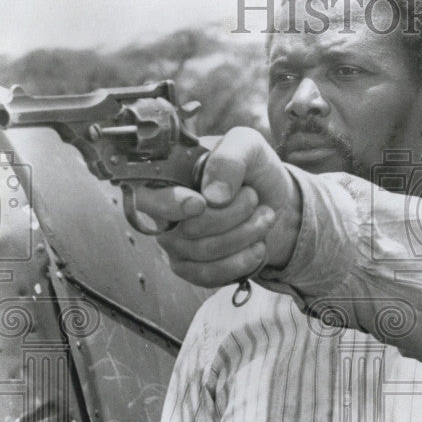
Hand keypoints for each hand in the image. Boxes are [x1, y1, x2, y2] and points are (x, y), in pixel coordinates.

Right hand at [134, 127, 301, 286]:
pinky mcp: (192, 267)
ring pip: (203, 252)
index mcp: (169, 176)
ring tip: (264, 216)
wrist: (274, 199)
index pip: (147, 196)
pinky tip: (257, 245)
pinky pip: (208, 275)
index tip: (201, 203)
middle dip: (232, 215)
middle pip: (187, 228)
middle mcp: (165, 213)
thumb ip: (230, 158)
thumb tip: (213, 195)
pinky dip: (241, 261)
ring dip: (245, 235)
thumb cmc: (253, 168)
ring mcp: (176, 243)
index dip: (170, 204)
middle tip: (254, 197)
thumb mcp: (248, 146)